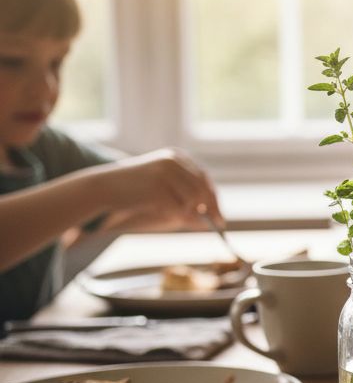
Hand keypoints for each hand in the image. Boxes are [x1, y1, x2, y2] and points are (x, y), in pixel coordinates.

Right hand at [94, 148, 220, 226]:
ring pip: (193, 201)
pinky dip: (173, 215)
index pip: (204, 179)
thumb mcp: (163, 191)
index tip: (220, 217)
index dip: (213, 199)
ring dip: (186, 213)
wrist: (103, 187)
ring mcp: (166, 173)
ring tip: (163, 210)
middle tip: (216, 225)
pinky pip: (178, 209)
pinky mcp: (158, 188)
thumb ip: (187, 203)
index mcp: (176, 157)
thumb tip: (211, 222)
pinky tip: (154, 208)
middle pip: (203, 190)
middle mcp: (174, 161)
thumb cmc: (134, 191)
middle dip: (210, 210)